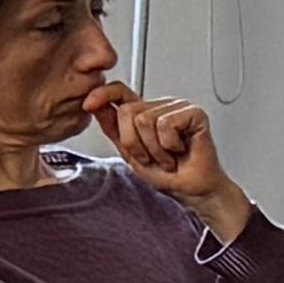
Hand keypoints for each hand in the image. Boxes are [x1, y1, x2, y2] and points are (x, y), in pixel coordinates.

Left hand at [83, 81, 255, 241]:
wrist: (191, 191)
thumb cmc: (168, 175)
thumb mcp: (129, 153)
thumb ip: (114, 129)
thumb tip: (95, 105)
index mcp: (145, 113)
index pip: (120, 91)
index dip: (103, 94)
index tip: (88, 104)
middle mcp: (161, 106)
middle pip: (129, 111)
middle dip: (135, 143)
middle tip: (152, 157)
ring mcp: (179, 108)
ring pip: (145, 120)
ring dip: (154, 149)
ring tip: (167, 157)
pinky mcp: (195, 113)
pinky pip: (166, 125)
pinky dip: (170, 145)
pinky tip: (181, 150)